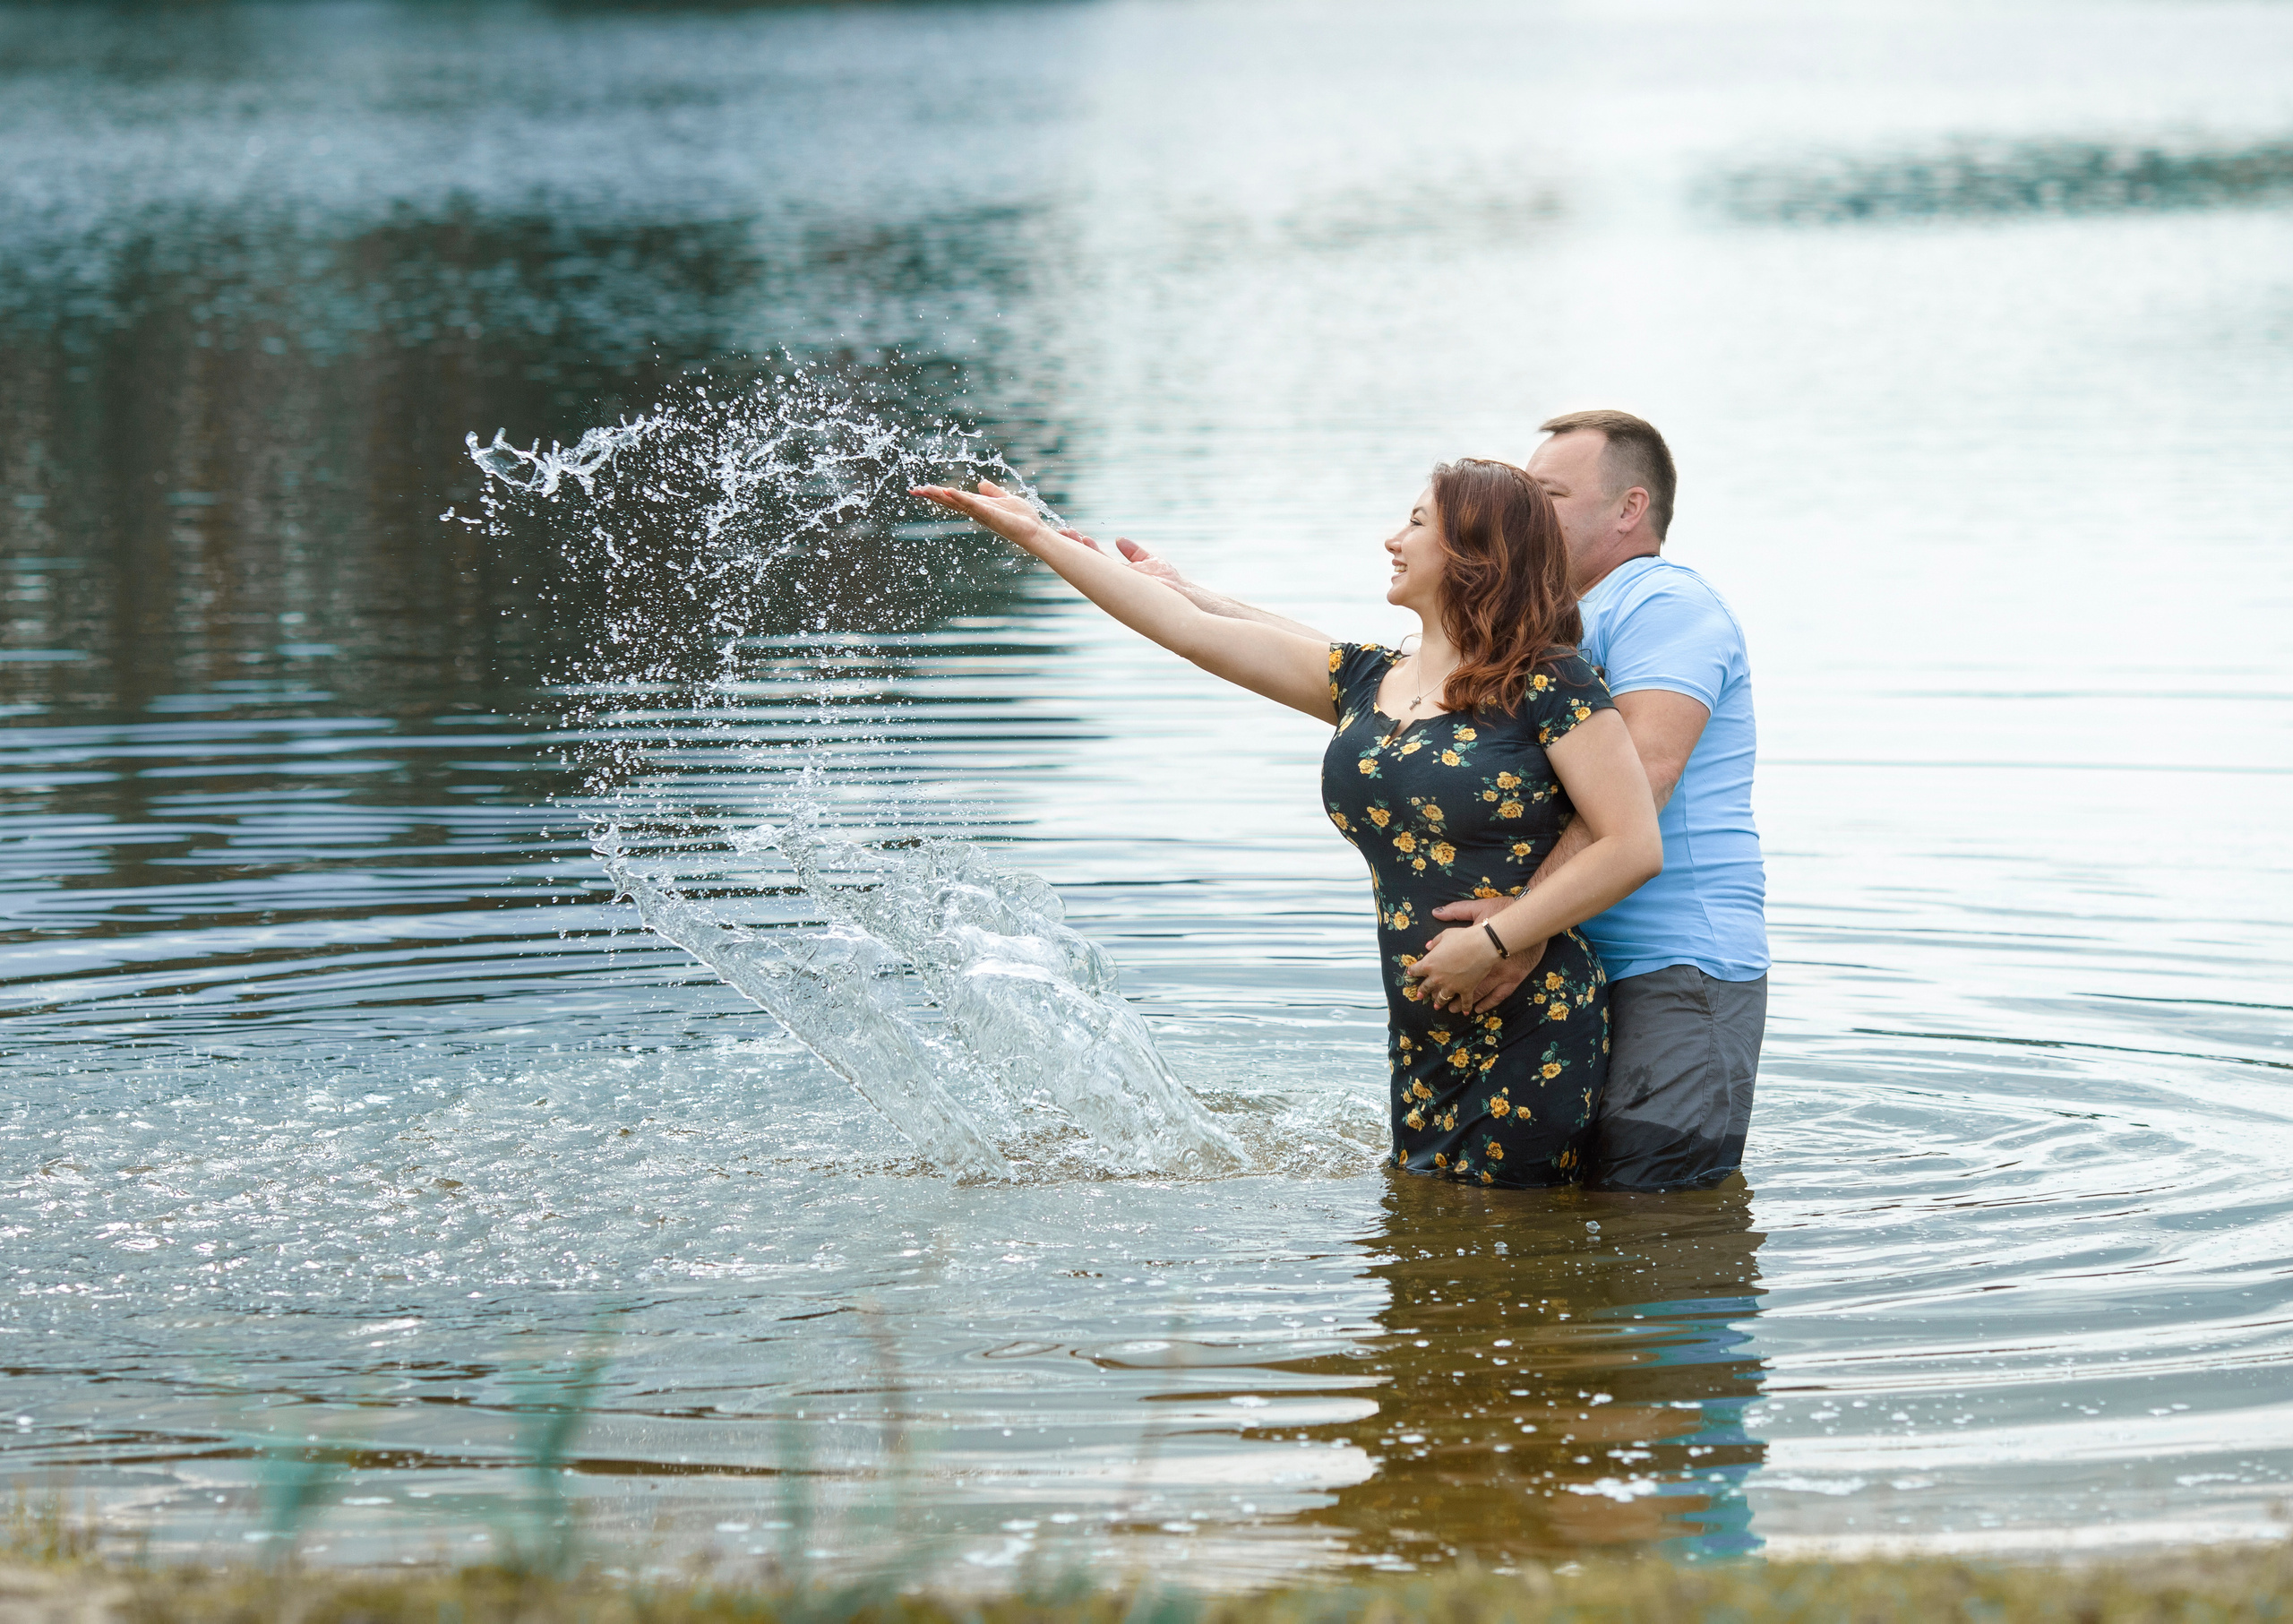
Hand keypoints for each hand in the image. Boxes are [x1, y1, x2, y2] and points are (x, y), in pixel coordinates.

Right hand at [911, 479, 1052, 551]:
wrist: (1034, 530)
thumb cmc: (1022, 518)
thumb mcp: (1006, 498)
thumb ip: (993, 491)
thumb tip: (981, 482)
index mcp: (978, 506)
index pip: (954, 497)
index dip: (938, 493)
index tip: (921, 489)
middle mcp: (975, 511)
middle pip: (949, 501)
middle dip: (932, 495)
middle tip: (913, 490)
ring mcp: (980, 513)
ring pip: (956, 502)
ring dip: (940, 495)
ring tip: (923, 489)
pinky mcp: (988, 513)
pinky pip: (972, 504)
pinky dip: (960, 497)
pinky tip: (948, 490)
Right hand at [1057, 528, 1188, 586]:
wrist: (1181, 595)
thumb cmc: (1168, 581)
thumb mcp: (1148, 560)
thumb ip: (1133, 551)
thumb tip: (1118, 539)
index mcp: (1118, 571)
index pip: (1096, 556)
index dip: (1084, 544)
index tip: (1072, 531)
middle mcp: (1113, 577)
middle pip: (1088, 560)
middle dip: (1073, 546)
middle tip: (1061, 532)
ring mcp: (1115, 582)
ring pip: (1091, 565)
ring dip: (1077, 551)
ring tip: (1065, 536)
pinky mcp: (1121, 584)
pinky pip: (1102, 573)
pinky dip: (1090, 562)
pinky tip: (1081, 551)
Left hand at [1403, 925, 1501, 1014]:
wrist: (1482, 946)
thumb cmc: (1462, 938)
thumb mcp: (1445, 935)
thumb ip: (1435, 942)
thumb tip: (1427, 946)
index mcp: (1429, 964)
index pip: (1416, 969)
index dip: (1413, 971)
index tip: (1411, 973)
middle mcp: (1438, 978)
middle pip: (1427, 987)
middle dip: (1422, 991)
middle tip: (1420, 995)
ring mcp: (1452, 986)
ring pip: (1442, 998)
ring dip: (1439, 1002)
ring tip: (1436, 1006)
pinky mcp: (1466, 990)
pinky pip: (1465, 1002)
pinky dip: (1465, 1007)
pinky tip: (1465, 1012)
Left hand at [1430, 897, 1547, 1012]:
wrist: (1528, 920)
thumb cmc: (1502, 911)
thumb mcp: (1475, 908)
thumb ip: (1455, 912)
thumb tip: (1436, 914)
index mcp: (1463, 949)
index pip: (1439, 965)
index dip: (1428, 973)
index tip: (1421, 980)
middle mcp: (1476, 967)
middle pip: (1452, 984)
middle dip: (1440, 994)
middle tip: (1432, 1001)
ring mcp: (1495, 976)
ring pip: (1472, 994)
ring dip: (1459, 1002)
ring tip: (1450, 1010)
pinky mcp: (1511, 980)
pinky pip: (1495, 996)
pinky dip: (1484, 1004)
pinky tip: (1475, 1010)